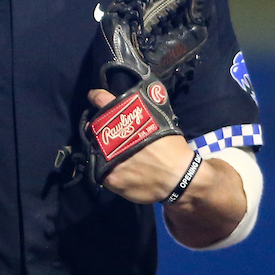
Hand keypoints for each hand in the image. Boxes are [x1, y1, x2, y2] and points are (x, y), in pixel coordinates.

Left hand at [87, 88, 196, 203]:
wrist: (180, 177)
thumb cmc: (172, 149)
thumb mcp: (159, 121)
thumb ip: (139, 115)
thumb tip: (129, 110)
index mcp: (126, 120)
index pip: (103, 100)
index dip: (97, 97)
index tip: (93, 96)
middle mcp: (112, 138)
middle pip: (94, 129)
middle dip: (97, 129)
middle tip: (103, 132)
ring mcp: (108, 159)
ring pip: (95, 150)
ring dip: (99, 149)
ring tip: (110, 151)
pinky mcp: (110, 178)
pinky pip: (100, 170)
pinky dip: (106, 168)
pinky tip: (116, 169)